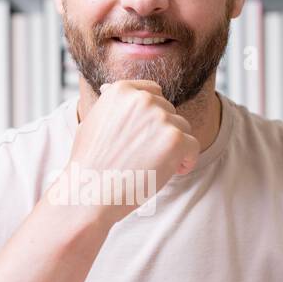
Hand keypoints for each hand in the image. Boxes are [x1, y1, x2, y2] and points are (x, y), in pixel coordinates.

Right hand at [57, 80, 200, 227]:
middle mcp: (142, 99)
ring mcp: (160, 118)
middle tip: (145, 156)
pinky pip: (193, 147)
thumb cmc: (89, 163)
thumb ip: (110, 105)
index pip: (153, 92)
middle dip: (162, 133)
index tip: (146, 136)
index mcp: (122, 90)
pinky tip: (171, 172)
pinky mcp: (175, 140)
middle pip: (170, 111)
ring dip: (174, 147)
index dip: (154, 116)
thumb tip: (112, 89)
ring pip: (183, 129)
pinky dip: (187, 161)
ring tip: (154, 165)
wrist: (90, 192)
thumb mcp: (92, 121)